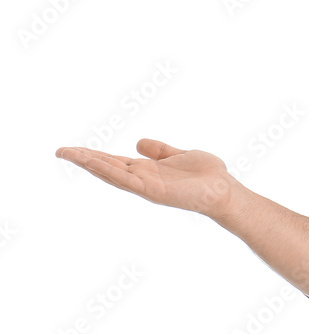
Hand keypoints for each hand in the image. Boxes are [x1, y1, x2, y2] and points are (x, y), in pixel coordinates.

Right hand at [55, 139, 243, 218]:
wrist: (224, 190)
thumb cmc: (207, 175)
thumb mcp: (179, 155)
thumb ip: (160, 150)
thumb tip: (138, 142)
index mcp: (147, 171)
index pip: (114, 162)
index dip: (94, 155)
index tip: (73, 149)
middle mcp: (143, 179)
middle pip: (107, 168)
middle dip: (83, 159)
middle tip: (60, 151)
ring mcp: (146, 187)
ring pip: (111, 174)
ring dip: (89, 164)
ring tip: (68, 154)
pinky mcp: (153, 191)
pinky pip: (126, 180)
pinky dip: (109, 171)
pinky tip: (94, 162)